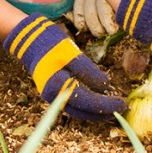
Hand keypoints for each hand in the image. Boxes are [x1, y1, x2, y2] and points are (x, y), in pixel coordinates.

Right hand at [5, 13, 126, 119]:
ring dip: (96, 112)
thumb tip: (106, 86)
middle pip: (82, 111)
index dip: (106, 104)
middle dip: (104, 112)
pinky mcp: (55, 93)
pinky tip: (100, 102)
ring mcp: (53, 96)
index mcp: (57, 86)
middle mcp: (54, 97)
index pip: (86, 101)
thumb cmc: (50, 43)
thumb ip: (88, 71)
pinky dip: (88, 106)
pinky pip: (74, 104)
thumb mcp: (71, 53)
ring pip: (78, 110)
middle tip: (122, 108)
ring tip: (114, 108)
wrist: (29, 40)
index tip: (122, 103)